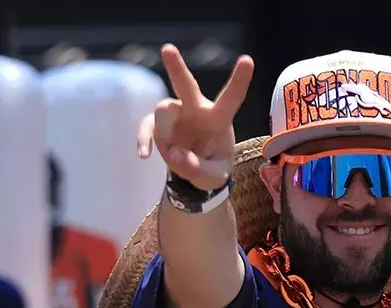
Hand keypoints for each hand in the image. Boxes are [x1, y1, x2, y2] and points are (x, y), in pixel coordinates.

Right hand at [137, 44, 254, 190]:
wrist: (195, 173)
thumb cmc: (212, 168)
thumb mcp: (213, 176)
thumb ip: (197, 168)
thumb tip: (174, 154)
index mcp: (218, 118)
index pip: (231, 98)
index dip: (239, 80)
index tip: (247, 59)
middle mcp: (196, 110)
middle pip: (186, 85)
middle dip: (177, 67)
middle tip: (167, 49)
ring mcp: (176, 116)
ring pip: (163, 109)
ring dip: (165, 132)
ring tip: (172, 155)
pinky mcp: (158, 126)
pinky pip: (147, 126)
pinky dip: (144, 139)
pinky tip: (144, 155)